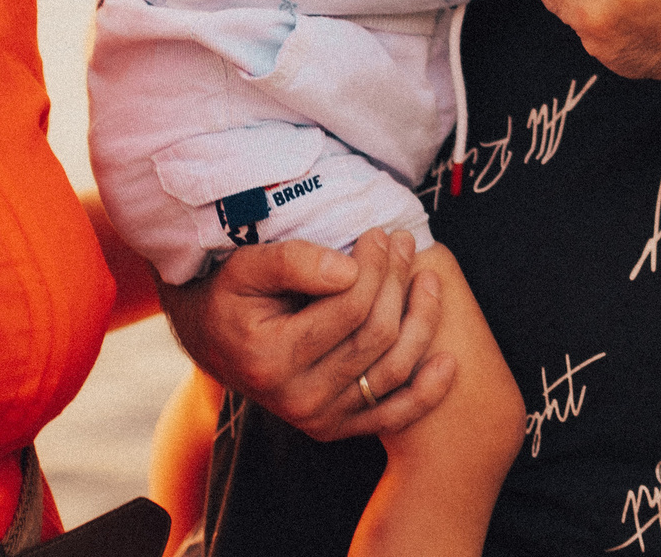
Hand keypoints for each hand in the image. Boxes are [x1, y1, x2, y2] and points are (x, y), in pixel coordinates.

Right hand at [159, 229, 454, 441]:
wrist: (213, 339)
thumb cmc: (232, 294)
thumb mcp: (247, 266)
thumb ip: (293, 261)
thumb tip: (349, 271)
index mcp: (271, 358)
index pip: (350, 307)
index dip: (374, 265)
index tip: (378, 233)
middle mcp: (296, 399)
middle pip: (377, 336)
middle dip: (398, 281)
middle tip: (404, 242)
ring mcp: (319, 419)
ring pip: (393, 370)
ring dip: (422, 321)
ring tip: (428, 279)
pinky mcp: (337, 428)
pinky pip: (393, 415)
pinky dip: (426, 393)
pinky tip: (448, 362)